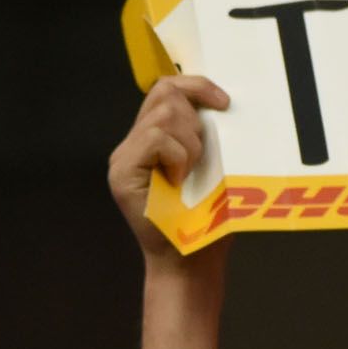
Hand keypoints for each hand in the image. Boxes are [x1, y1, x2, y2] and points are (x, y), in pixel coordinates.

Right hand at [109, 75, 230, 263]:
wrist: (191, 263)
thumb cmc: (208, 222)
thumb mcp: (216, 170)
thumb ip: (208, 139)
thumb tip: (225, 105)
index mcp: (155, 140)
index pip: (167, 89)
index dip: (197, 86)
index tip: (225, 102)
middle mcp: (133, 144)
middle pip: (165, 93)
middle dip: (196, 118)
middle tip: (205, 155)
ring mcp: (124, 157)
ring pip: (163, 115)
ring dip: (190, 143)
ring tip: (191, 173)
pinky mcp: (122, 172)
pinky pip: (155, 137)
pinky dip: (177, 156)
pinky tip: (180, 180)